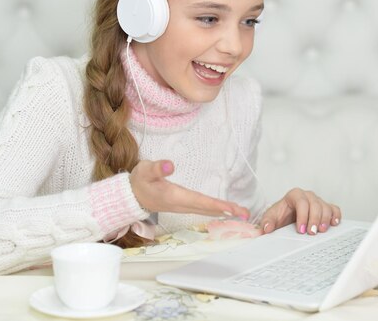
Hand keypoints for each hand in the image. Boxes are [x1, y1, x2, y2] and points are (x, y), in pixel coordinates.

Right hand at [129, 160, 248, 218]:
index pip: (200, 201)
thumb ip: (157, 168)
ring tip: (241, 212)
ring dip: (224, 211)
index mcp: (175, 197)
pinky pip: (203, 209)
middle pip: (207, 209)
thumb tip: (170, 165)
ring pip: (207, 210)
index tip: (231, 209)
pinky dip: (216, 210)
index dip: (216, 205)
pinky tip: (226, 210)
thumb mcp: (145, 170)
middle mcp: (182, 204)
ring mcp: (183, 206)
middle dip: (227, 211)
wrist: (132, 196)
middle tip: (246, 213)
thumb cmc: (140, 181)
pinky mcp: (184, 205)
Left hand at [259, 188, 340, 234]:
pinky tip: (334, 224)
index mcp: (294, 195)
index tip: (301, 230)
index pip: (301, 202)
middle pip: (315, 204)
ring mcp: (318, 201)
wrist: (286, 216)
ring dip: (325, 219)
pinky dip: (336, 216)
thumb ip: (267, 221)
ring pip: (325, 207)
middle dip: (314, 219)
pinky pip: (334, 209)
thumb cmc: (280, 215)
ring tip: (321, 231)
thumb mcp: (271, 217)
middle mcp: (307, 196)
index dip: (303, 216)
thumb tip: (266, 228)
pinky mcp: (325, 207)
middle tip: (312, 233)